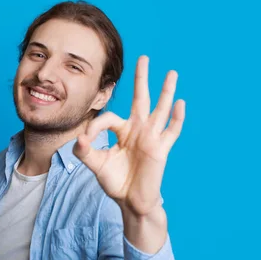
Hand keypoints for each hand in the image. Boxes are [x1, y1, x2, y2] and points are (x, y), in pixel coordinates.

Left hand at [73, 56, 184, 248]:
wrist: (131, 202)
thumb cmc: (116, 182)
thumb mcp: (96, 165)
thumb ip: (86, 152)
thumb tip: (79, 138)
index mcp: (122, 131)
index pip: (109, 118)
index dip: (95, 125)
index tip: (85, 140)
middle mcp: (138, 130)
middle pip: (141, 98)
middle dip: (141, 79)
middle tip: (143, 57)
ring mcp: (151, 138)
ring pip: (160, 109)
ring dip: (166, 91)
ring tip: (172, 73)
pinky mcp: (160, 149)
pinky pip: (171, 131)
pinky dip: (176, 118)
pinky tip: (180, 102)